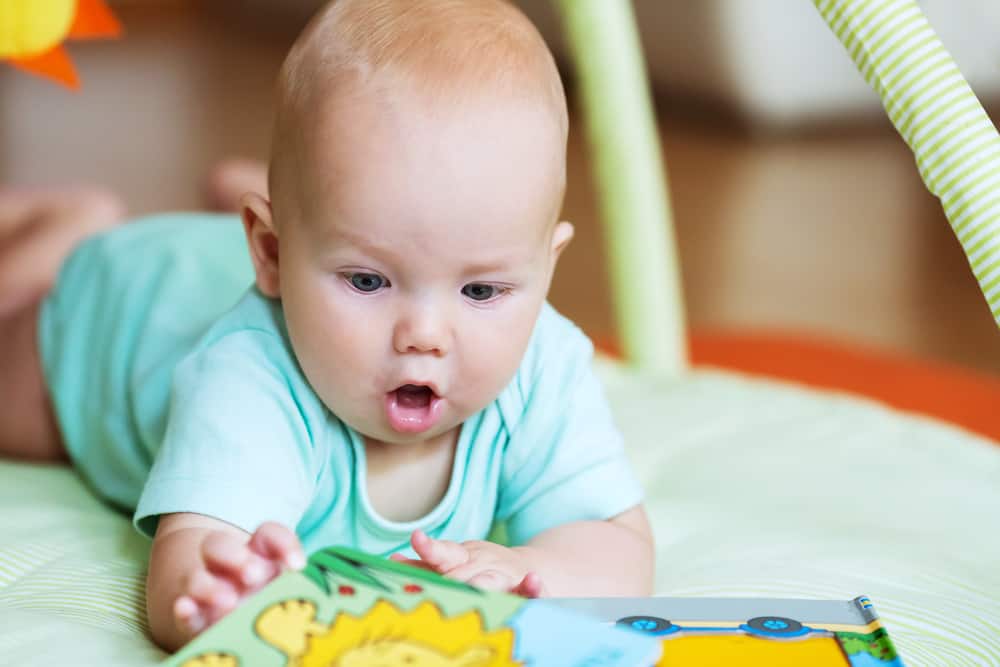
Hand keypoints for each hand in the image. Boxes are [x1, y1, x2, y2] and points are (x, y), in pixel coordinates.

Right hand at [173, 522, 304, 635]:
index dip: (283, 543)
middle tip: (255, 576)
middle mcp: (227, 565)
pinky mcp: (193, 617)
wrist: (234, 622)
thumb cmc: (268, 599)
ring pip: (196, 577)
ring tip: (230, 603)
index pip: (268, 534)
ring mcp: (206, 589)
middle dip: (236, 557)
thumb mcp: (285, 587)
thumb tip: (306, 588)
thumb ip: (294, 584)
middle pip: (218, 544)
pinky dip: (183, 609)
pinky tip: (186, 608)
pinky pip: (183, 608)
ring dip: (210, 587)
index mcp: (257, 552)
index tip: (298, 565)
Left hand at [390, 530, 545, 596]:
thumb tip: (393, 560)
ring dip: (483, 582)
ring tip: (473, 585)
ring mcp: (506, 576)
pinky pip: (531, 590)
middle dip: (447, 582)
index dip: (429, 547)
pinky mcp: (526, 590)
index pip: (443, 553)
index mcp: (464, 557)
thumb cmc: (484, 569)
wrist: (531, 569)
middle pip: (462, 574)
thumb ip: (426, 565)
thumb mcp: (456, 561)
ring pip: (493, 580)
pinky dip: (532, 586)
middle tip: (427, 593)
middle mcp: (484, 563)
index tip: (417, 537)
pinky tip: (534, 582)